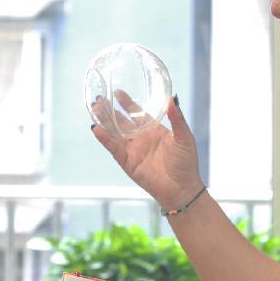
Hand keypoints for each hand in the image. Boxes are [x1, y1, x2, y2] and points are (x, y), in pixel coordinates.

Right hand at [91, 94, 203, 208]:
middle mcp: (141, 138)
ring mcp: (133, 150)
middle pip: (121, 121)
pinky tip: (96, 129)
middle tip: (99, 98)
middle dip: (109, 110)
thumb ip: (177, 118)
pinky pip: (114, 148)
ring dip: (104, 121)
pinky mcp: (127, 162)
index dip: (127, 103)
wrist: (182, 188)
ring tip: (94, 109)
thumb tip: (173, 98)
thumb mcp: (184, 137)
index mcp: (154, 130)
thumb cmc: (186, 163)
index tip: (118, 92)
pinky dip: (105, 139)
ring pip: (114, 132)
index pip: (137, 113)